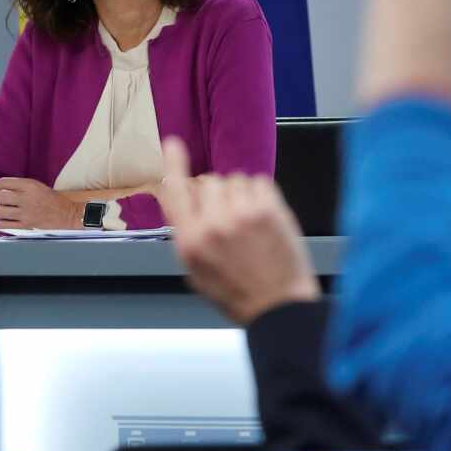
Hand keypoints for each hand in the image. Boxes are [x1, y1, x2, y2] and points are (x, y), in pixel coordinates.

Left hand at [0, 177, 82, 228]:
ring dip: (1, 212)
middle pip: (0, 197)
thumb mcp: (37, 186)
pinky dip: (4, 223)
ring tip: (7, 212)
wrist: (67, 214)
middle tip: (4, 203)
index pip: (3, 183)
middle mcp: (26, 198)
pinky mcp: (26, 225)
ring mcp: (25, 213)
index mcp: (29, 186)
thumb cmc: (53, 200)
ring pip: (0, 212)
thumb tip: (1, 189)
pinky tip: (10, 221)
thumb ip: (20, 186)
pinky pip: (4, 225)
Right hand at [158, 137, 319, 324]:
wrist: (278, 307)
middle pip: (209, 182)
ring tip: (250, 223)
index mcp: (190, 242)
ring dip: (241, 195)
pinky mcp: (269, 210)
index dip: (174, 165)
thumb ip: (189, 234)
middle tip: (231, 219)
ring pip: (236, 180)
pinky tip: (264, 218)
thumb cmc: (238, 293)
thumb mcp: (197, 272)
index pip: (175, 193)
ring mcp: (242, 215)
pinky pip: (259, 182)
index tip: (172, 143)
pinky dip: (261, 195)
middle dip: (218, 195)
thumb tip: (186, 199)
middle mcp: (212, 225)